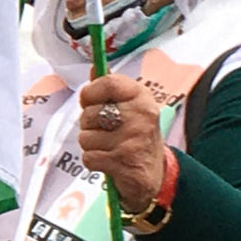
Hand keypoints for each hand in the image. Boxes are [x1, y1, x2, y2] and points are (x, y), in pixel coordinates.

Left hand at [78, 74, 164, 211]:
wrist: (154, 173)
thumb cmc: (134, 136)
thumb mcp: (128, 108)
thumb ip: (110, 89)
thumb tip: (94, 68)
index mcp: (141, 97)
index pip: (107, 83)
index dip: (90, 94)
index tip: (91, 102)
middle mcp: (142, 115)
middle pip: (89, 113)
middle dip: (89, 126)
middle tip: (106, 132)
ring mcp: (134, 138)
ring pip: (85, 137)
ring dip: (91, 146)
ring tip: (110, 148)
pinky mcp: (125, 162)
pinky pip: (88, 157)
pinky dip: (94, 162)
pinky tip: (110, 162)